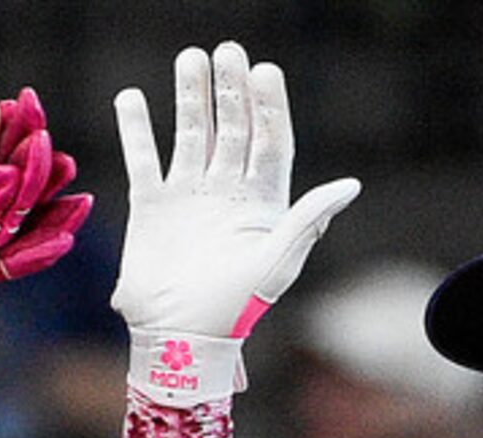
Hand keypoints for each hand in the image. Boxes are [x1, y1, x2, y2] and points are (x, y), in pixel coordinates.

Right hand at [113, 42, 360, 402]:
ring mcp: (189, 196)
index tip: (265, 73)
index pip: (270, 141)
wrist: (179, 339)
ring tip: (189, 59)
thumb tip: (350, 185)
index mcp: (263, 203)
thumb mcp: (277, 264)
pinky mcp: (151, 207)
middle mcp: (227, 192)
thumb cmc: (234, 309)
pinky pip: (144, 159)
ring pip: (191, 134)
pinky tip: (133, 98)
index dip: (270, 107)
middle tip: (228, 53)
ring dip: (190, 97)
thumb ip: (309, 220)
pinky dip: (138, 130)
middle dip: (231, 91)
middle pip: (232, 128)